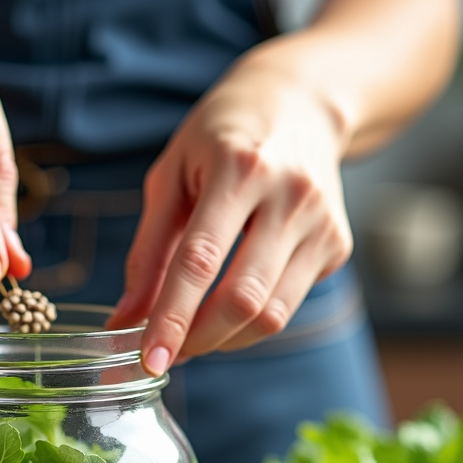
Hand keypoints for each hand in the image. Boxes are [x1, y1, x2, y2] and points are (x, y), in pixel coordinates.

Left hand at [107, 57, 352, 372]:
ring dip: (223, 341)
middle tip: (166, 353)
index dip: (172, 319)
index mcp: (238, 168)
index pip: (200, 262)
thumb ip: (147, 252)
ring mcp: (322, 222)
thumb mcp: (170, 176)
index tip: (148, 360)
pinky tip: (227, 306)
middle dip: (198, 340)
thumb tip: (125, 321)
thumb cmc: (222, 137)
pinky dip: (249, 323)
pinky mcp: (337, 245)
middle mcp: (290, 195)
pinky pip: (288, 306)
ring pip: (271, 315)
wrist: (301, 102)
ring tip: (192, 336)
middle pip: (243, 298)